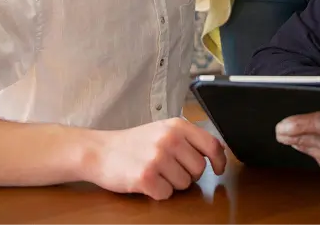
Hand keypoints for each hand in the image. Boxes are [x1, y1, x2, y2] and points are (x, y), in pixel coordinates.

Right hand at [84, 117, 226, 198]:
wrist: (100, 151)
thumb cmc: (134, 143)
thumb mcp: (163, 130)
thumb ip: (188, 138)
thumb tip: (217, 152)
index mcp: (177, 125)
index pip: (212, 144)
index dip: (219, 160)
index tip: (219, 169)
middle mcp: (170, 139)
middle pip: (199, 169)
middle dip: (188, 174)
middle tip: (170, 169)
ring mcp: (157, 158)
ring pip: (184, 184)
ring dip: (172, 184)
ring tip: (155, 172)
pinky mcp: (146, 177)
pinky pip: (166, 194)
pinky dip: (158, 192)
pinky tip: (147, 181)